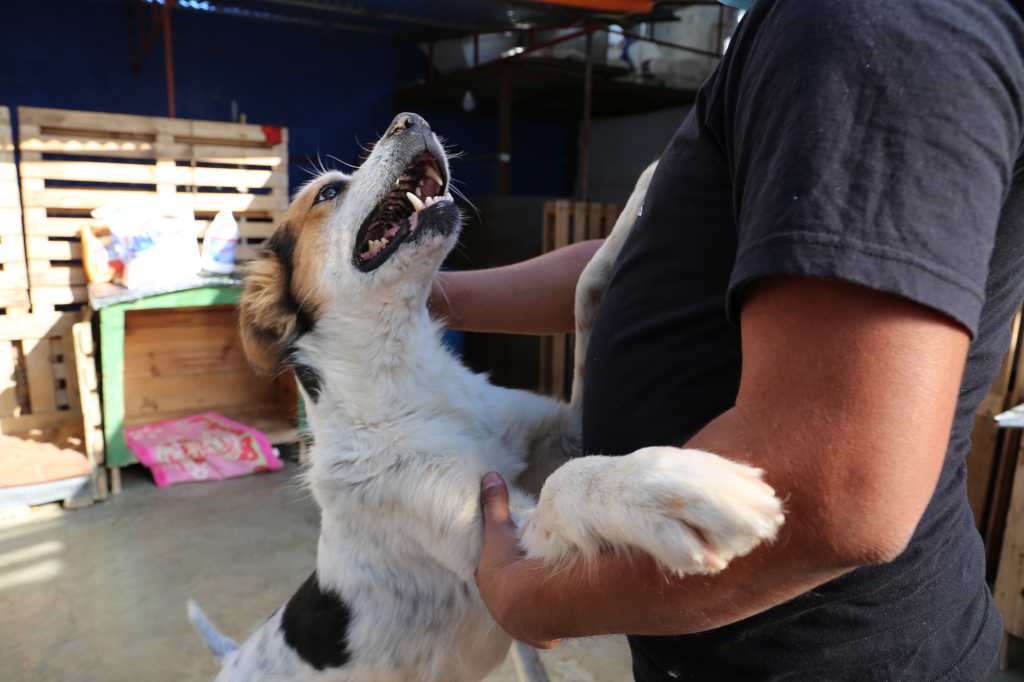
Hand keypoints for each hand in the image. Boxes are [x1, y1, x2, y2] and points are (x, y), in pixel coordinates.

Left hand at [474, 471, 560, 648]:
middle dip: (518, 583)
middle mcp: (501, 609)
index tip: (510, 554)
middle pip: (509, 593)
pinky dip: (551, 618)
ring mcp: (521, 626)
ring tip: (549, 586)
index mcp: (488, 585)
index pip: (489, 573)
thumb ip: (495, 504)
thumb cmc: (510, 565)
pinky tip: (558, 609)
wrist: (531, 602)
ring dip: (536, 601)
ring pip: (527, 611)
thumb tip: (489, 477)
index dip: (499, 563)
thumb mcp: (500, 530)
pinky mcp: (542, 636)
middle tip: (531, 569)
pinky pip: (545, 629)